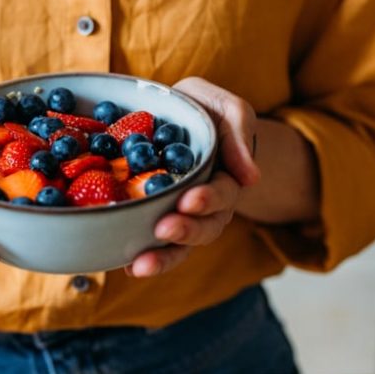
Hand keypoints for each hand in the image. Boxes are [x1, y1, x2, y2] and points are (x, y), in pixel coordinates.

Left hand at [126, 77, 260, 276]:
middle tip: (164, 229)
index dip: (208, 200)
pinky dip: (138, 256)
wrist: (175, 116)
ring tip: (140, 266)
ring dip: (162, 257)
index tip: (190, 200)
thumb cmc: (204, 110)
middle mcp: (206, 205)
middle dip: (185, 231)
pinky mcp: (153, 218)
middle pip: (203, 228)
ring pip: (178, 245)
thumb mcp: (226, 108)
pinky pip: (150, 243)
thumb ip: (240, 132)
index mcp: (226, 178)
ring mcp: (180, 215)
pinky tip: (123, 265)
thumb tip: (251, 177)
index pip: (222, 194)